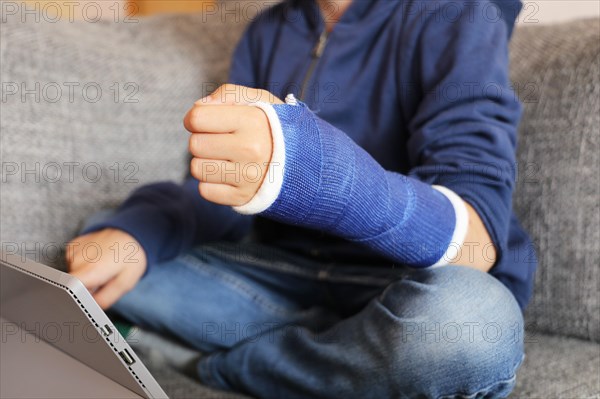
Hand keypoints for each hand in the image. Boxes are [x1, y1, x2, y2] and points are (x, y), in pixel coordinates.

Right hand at [66, 228, 146, 308]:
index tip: (84, 300)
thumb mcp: (125, 284)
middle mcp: (77, 260)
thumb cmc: (131, 258)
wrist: (132, 234)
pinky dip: (83, 265)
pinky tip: (96, 259)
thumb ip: (105, 299)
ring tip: (102, 268)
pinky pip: (73, 262)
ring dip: (85, 276)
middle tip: (103, 281)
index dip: (74, 299)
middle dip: (85, 288)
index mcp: (90, 271)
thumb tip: (90, 309)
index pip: (68, 291)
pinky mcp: (72, 245)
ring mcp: (73, 251)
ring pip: (73, 274)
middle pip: (72, 285)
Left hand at [184, 84, 283, 205]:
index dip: (196, 118)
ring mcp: (248, 177)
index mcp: (253, 121)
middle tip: (222, 141)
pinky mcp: (242, 198)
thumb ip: (228, 94)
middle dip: (203, 140)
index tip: (207, 121)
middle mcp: (251, 150)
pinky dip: (212, 183)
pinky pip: (205, 191)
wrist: (304, 162)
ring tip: (227, 158)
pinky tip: (230, 175)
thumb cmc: (273, 127)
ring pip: (197, 169)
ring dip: (206, 162)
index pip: (197, 118)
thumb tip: (197, 108)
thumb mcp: (260, 100)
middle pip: (195, 144)